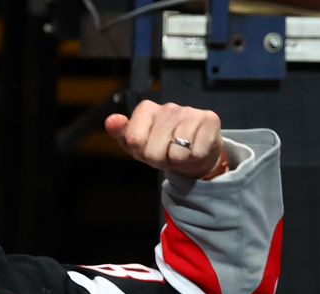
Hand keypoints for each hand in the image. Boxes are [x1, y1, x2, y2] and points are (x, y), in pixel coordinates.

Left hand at [105, 101, 224, 178]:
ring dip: (177, 160)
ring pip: (176, 154)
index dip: (141, 153)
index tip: (147, 149)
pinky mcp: (209, 119)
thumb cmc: (163, 145)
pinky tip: (194, 148)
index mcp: (146, 109)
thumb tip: (111, 121)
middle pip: (153, 152)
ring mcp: (189, 112)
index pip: (134, 141)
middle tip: (165, 153)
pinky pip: (196, 153)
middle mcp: (168, 107)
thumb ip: (121, 132)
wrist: (194, 150)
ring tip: (180, 151)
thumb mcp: (137, 142)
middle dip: (159, 160)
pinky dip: (194, 157)